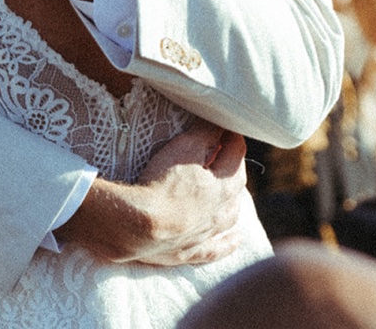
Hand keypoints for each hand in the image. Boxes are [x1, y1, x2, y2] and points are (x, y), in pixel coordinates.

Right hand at [60, 120, 245, 264]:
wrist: (139, 226)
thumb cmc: (163, 183)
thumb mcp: (184, 148)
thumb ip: (205, 133)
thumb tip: (220, 123)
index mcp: (222, 185)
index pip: (236, 155)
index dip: (232, 139)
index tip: (228, 130)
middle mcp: (220, 211)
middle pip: (235, 186)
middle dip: (233, 168)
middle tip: (227, 156)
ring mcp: (206, 233)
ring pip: (229, 217)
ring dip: (233, 203)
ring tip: (232, 194)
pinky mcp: (189, 252)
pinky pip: (216, 249)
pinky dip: (227, 243)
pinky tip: (236, 240)